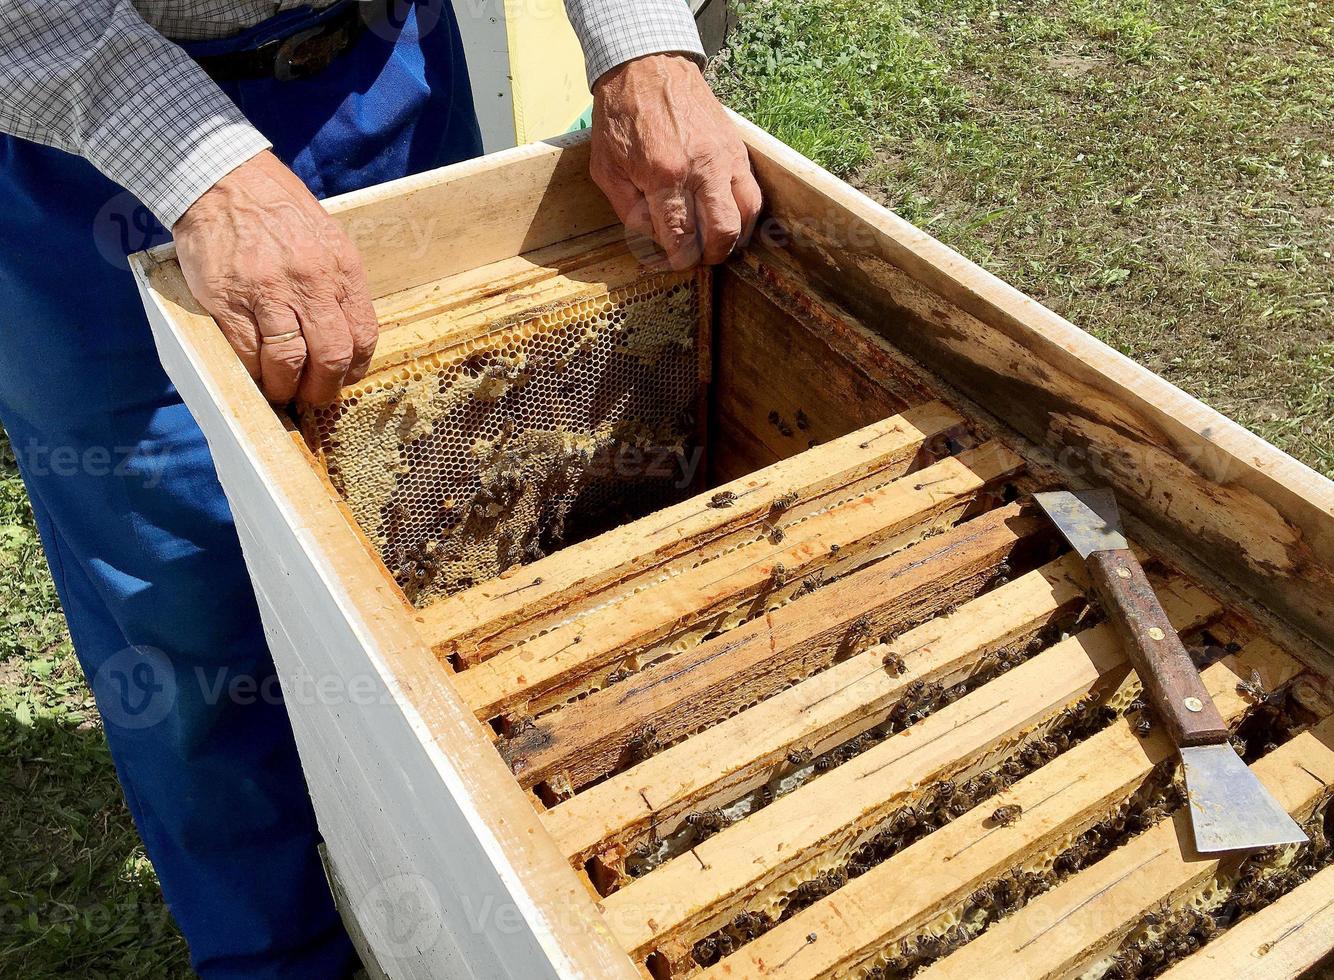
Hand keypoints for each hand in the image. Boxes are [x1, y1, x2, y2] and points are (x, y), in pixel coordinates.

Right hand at [173, 151, 377, 406]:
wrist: (223, 177)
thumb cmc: (277, 209)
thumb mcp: (326, 238)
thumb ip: (337, 284)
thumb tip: (342, 334)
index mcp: (341, 268)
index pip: (362, 336)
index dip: (354, 368)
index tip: (341, 378)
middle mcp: (309, 282)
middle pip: (330, 357)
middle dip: (323, 389)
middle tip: (312, 396)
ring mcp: (266, 292)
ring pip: (288, 363)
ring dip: (286, 388)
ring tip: (282, 391)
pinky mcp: (226, 299)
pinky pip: (246, 352)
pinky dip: (253, 371)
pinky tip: (255, 371)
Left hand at [591, 53, 761, 268]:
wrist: (647, 64)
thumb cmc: (621, 116)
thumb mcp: (607, 168)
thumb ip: (629, 211)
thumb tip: (656, 240)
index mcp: (664, 176)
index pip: (682, 238)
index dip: (679, 259)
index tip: (675, 261)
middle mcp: (701, 168)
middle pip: (722, 233)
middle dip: (710, 255)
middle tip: (698, 256)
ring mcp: (725, 157)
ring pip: (747, 215)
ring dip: (734, 237)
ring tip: (715, 240)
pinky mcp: (737, 147)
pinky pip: (752, 190)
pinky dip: (743, 212)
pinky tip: (726, 215)